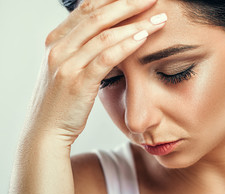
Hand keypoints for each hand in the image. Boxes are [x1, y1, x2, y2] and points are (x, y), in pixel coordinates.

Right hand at [27, 0, 166, 144]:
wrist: (46, 131)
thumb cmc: (63, 102)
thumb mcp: (68, 70)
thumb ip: (83, 52)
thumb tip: (109, 39)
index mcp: (56, 41)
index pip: (86, 8)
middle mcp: (58, 47)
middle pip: (97, 15)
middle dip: (127, 4)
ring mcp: (66, 64)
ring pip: (104, 34)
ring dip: (135, 23)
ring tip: (159, 19)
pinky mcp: (78, 82)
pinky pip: (106, 57)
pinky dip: (127, 45)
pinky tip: (145, 37)